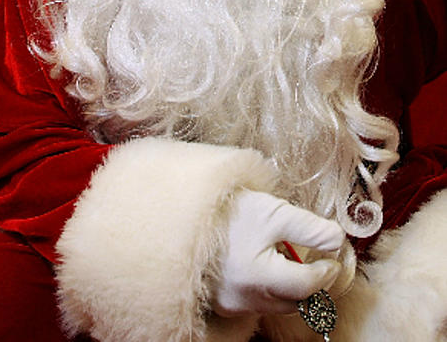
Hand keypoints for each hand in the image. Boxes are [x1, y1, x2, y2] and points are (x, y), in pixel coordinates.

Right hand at [211, 190, 343, 316]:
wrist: (180, 213)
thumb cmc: (226, 212)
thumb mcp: (272, 211)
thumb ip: (310, 228)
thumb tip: (336, 241)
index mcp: (261, 278)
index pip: (310, 286)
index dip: (328, 271)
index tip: (332, 256)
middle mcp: (246, 299)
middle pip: (295, 302)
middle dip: (311, 283)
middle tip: (318, 261)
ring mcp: (231, 303)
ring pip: (275, 305)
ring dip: (289, 287)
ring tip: (286, 260)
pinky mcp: (220, 302)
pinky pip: (255, 302)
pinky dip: (266, 288)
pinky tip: (261, 266)